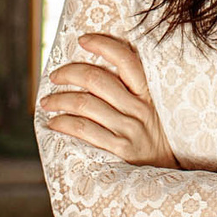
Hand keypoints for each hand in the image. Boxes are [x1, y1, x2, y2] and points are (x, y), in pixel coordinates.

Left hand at [38, 34, 176, 168]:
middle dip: (69, 73)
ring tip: (47, 102)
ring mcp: (129, 130)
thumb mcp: (154, 112)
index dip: (102, 45)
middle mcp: (140, 109)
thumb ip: (132, 94)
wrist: (169, 176)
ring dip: (59, 99)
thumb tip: (93, 75)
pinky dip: (63, 122)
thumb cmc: (154, 140)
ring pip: (84, 103)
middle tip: (54, 76)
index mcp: (148, 95)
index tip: (83, 40)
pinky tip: (54, 123)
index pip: (126, 60)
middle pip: (96, 79)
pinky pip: (83, 129)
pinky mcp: (119, 150)